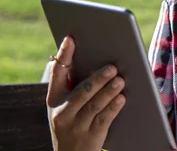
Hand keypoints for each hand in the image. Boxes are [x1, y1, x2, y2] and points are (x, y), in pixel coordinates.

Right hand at [46, 36, 125, 150]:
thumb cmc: (73, 122)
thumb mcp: (66, 106)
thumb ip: (75, 85)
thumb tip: (94, 55)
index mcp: (54, 99)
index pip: (57, 73)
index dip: (64, 55)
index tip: (71, 38)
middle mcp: (62, 113)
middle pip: (81, 91)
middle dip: (97, 78)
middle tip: (112, 67)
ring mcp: (75, 126)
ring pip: (94, 105)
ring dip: (108, 91)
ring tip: (120, 80)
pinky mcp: (90, 137)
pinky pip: (104, 119)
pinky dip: (113, 107)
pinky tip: (122, 98)